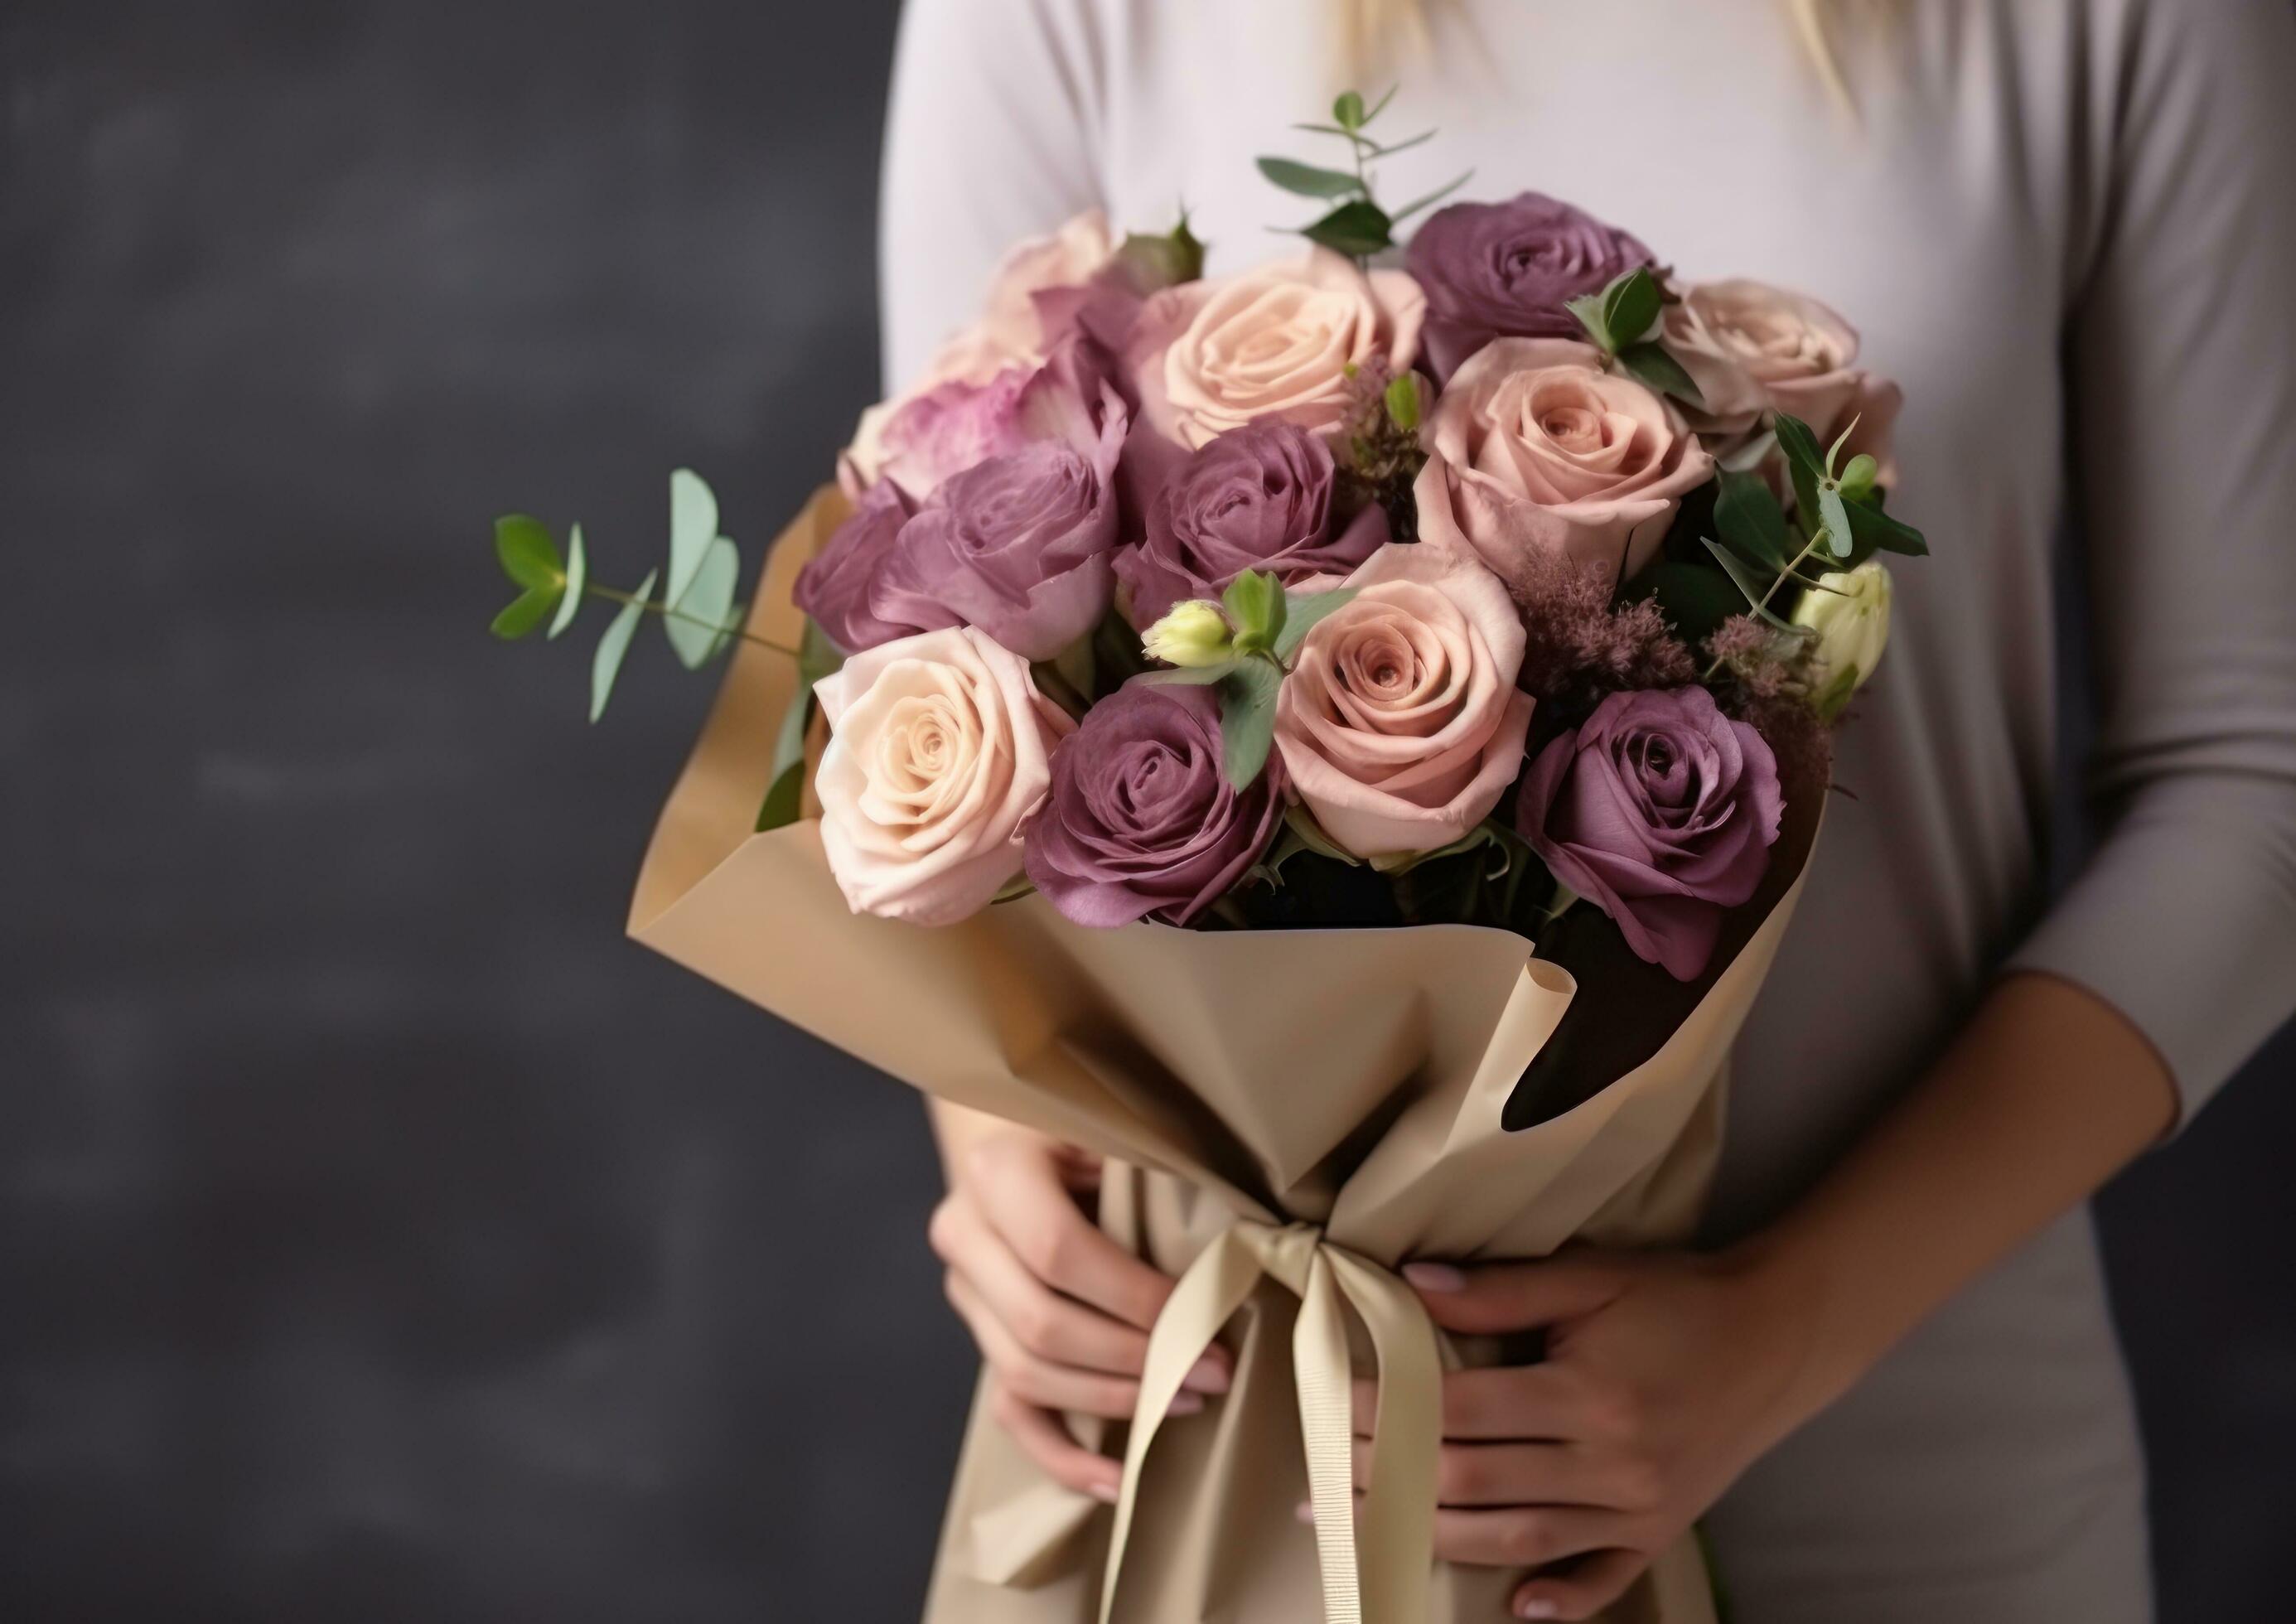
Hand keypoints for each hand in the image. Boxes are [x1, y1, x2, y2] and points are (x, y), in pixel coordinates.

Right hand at [928, 1121, 1230, 1500]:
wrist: (1015, 1129)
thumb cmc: (1082, 1125)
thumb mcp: (1111, 1126)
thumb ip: (1152, 1170)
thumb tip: (1239, 1236)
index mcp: (997, 1172)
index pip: (1058, 1253)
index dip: (1132, 1298)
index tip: (1200, 1318)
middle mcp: (964, 1234)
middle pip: (1040, 1325)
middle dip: (1134, 1359)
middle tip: (1212, 1370)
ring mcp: (964, 1293)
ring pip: (1025, 1374)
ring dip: (1113, 1400)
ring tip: (1187, 1400)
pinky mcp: (979, 1334)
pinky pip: (1010, 1410)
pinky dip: (1061, 1454)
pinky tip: (1117, 1480)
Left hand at [1349, 1248, 1824, 1620]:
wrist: (1779, 1337)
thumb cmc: (1678, 1298)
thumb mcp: (1591, 1277)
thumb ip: (1501, 1288)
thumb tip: (1411, 1286)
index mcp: (1587, 1394)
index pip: (1462, 1411)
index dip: (1390, 1410)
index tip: (1334, 1404)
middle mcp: (1610, 1462)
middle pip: (1476, 1481)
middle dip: (1391, 1479)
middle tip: (1326, 1476)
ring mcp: (1636, 1508)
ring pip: (1519, 1538)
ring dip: (1438, 1537)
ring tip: (1371, 1528)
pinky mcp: (1659, 1532)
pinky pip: (1603, 1578)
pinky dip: (1560, 1599)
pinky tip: (1513, 1607)